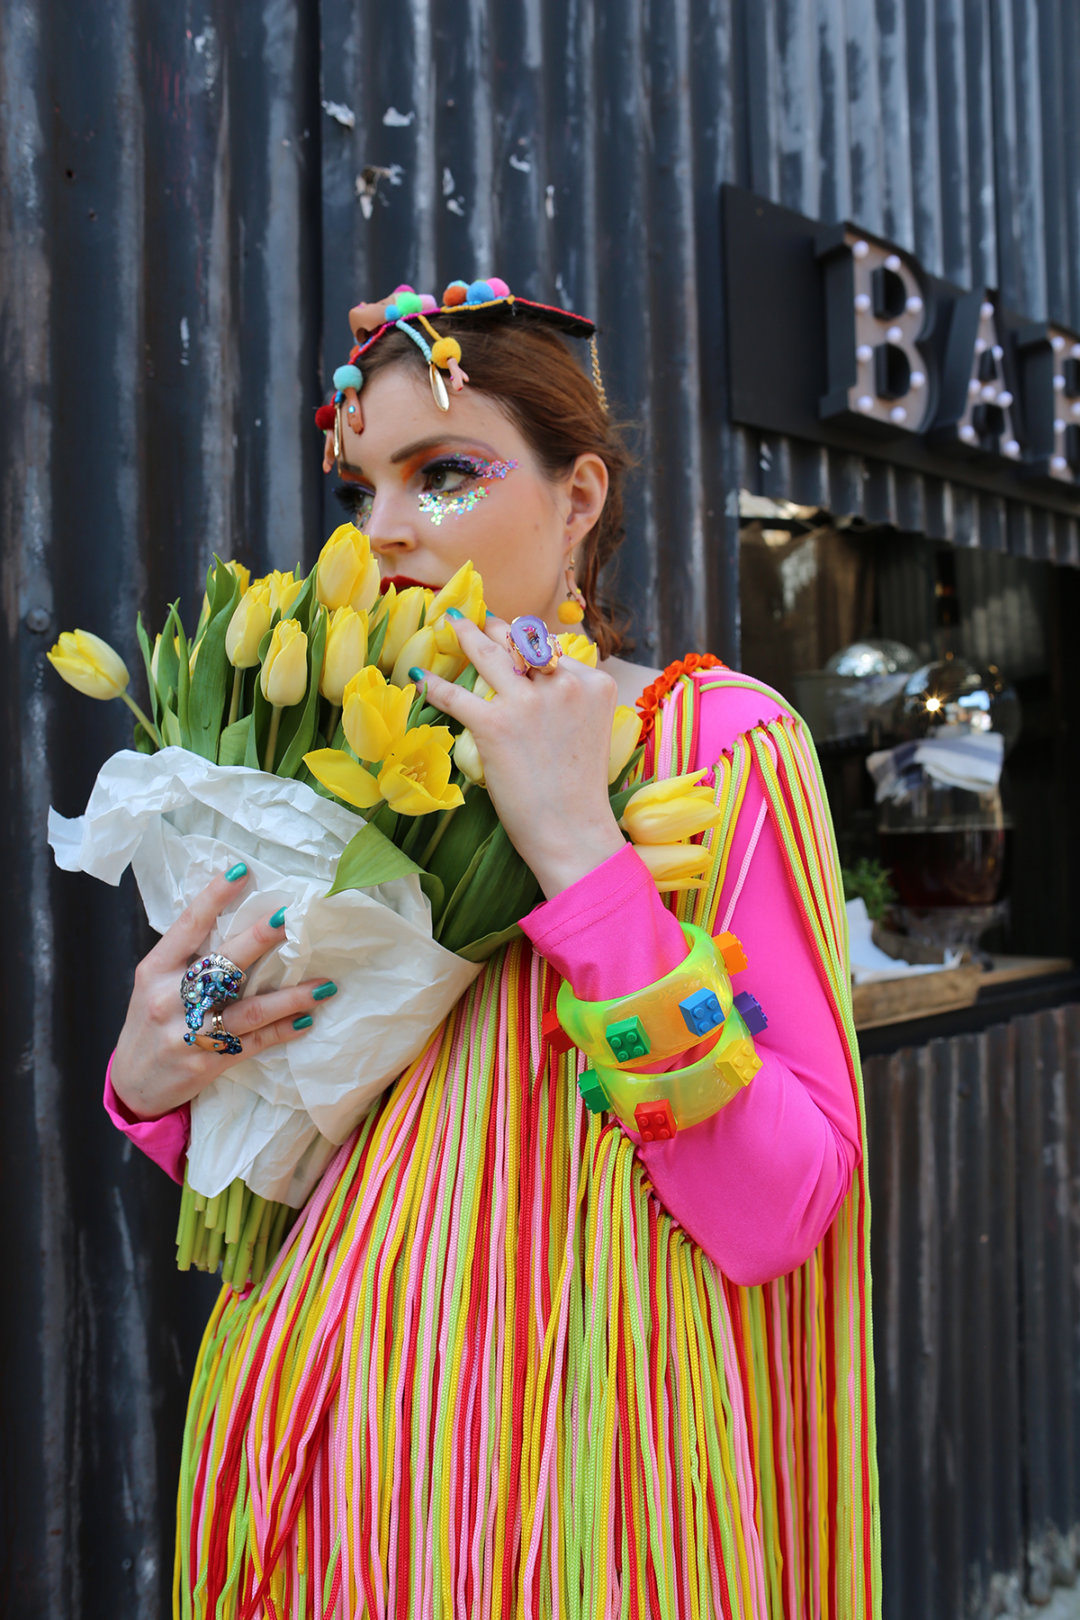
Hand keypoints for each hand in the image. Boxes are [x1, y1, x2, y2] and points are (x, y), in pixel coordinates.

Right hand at [111, 867, 335, 1120]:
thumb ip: (187, 957)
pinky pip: (253, 1043)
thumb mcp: (155, 984)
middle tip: (291, 919)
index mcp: (156, 970)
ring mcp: (188, 1033)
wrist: (133, 1084)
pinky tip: (307, 1020)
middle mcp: (170, 998)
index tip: (242, 871)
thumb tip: (237, 919)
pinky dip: (283, 1030)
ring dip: (290, 997)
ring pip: (249, 1009)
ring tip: (324, 985)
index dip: (214, 896)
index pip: (188, 926)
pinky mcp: (207, 1061)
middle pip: (223, 963)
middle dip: (260, 939)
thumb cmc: (152, 1022)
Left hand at [416, 614, 626, 897]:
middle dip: (498, 627)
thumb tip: (542, 683)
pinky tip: (420, 677)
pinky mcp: (495, 723)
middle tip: (479, 617)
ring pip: (490, 655)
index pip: (556, 649)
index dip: (532, 643)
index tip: (515, 634)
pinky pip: (456, 695)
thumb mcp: (591, 731)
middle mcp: (564, 684)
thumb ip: (572, 701)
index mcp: (593, 683)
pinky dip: (434, 684)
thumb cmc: (580, 791)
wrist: (572, 829)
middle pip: (523, 642)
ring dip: (467, 635)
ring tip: (452, 623)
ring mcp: (529, 702)